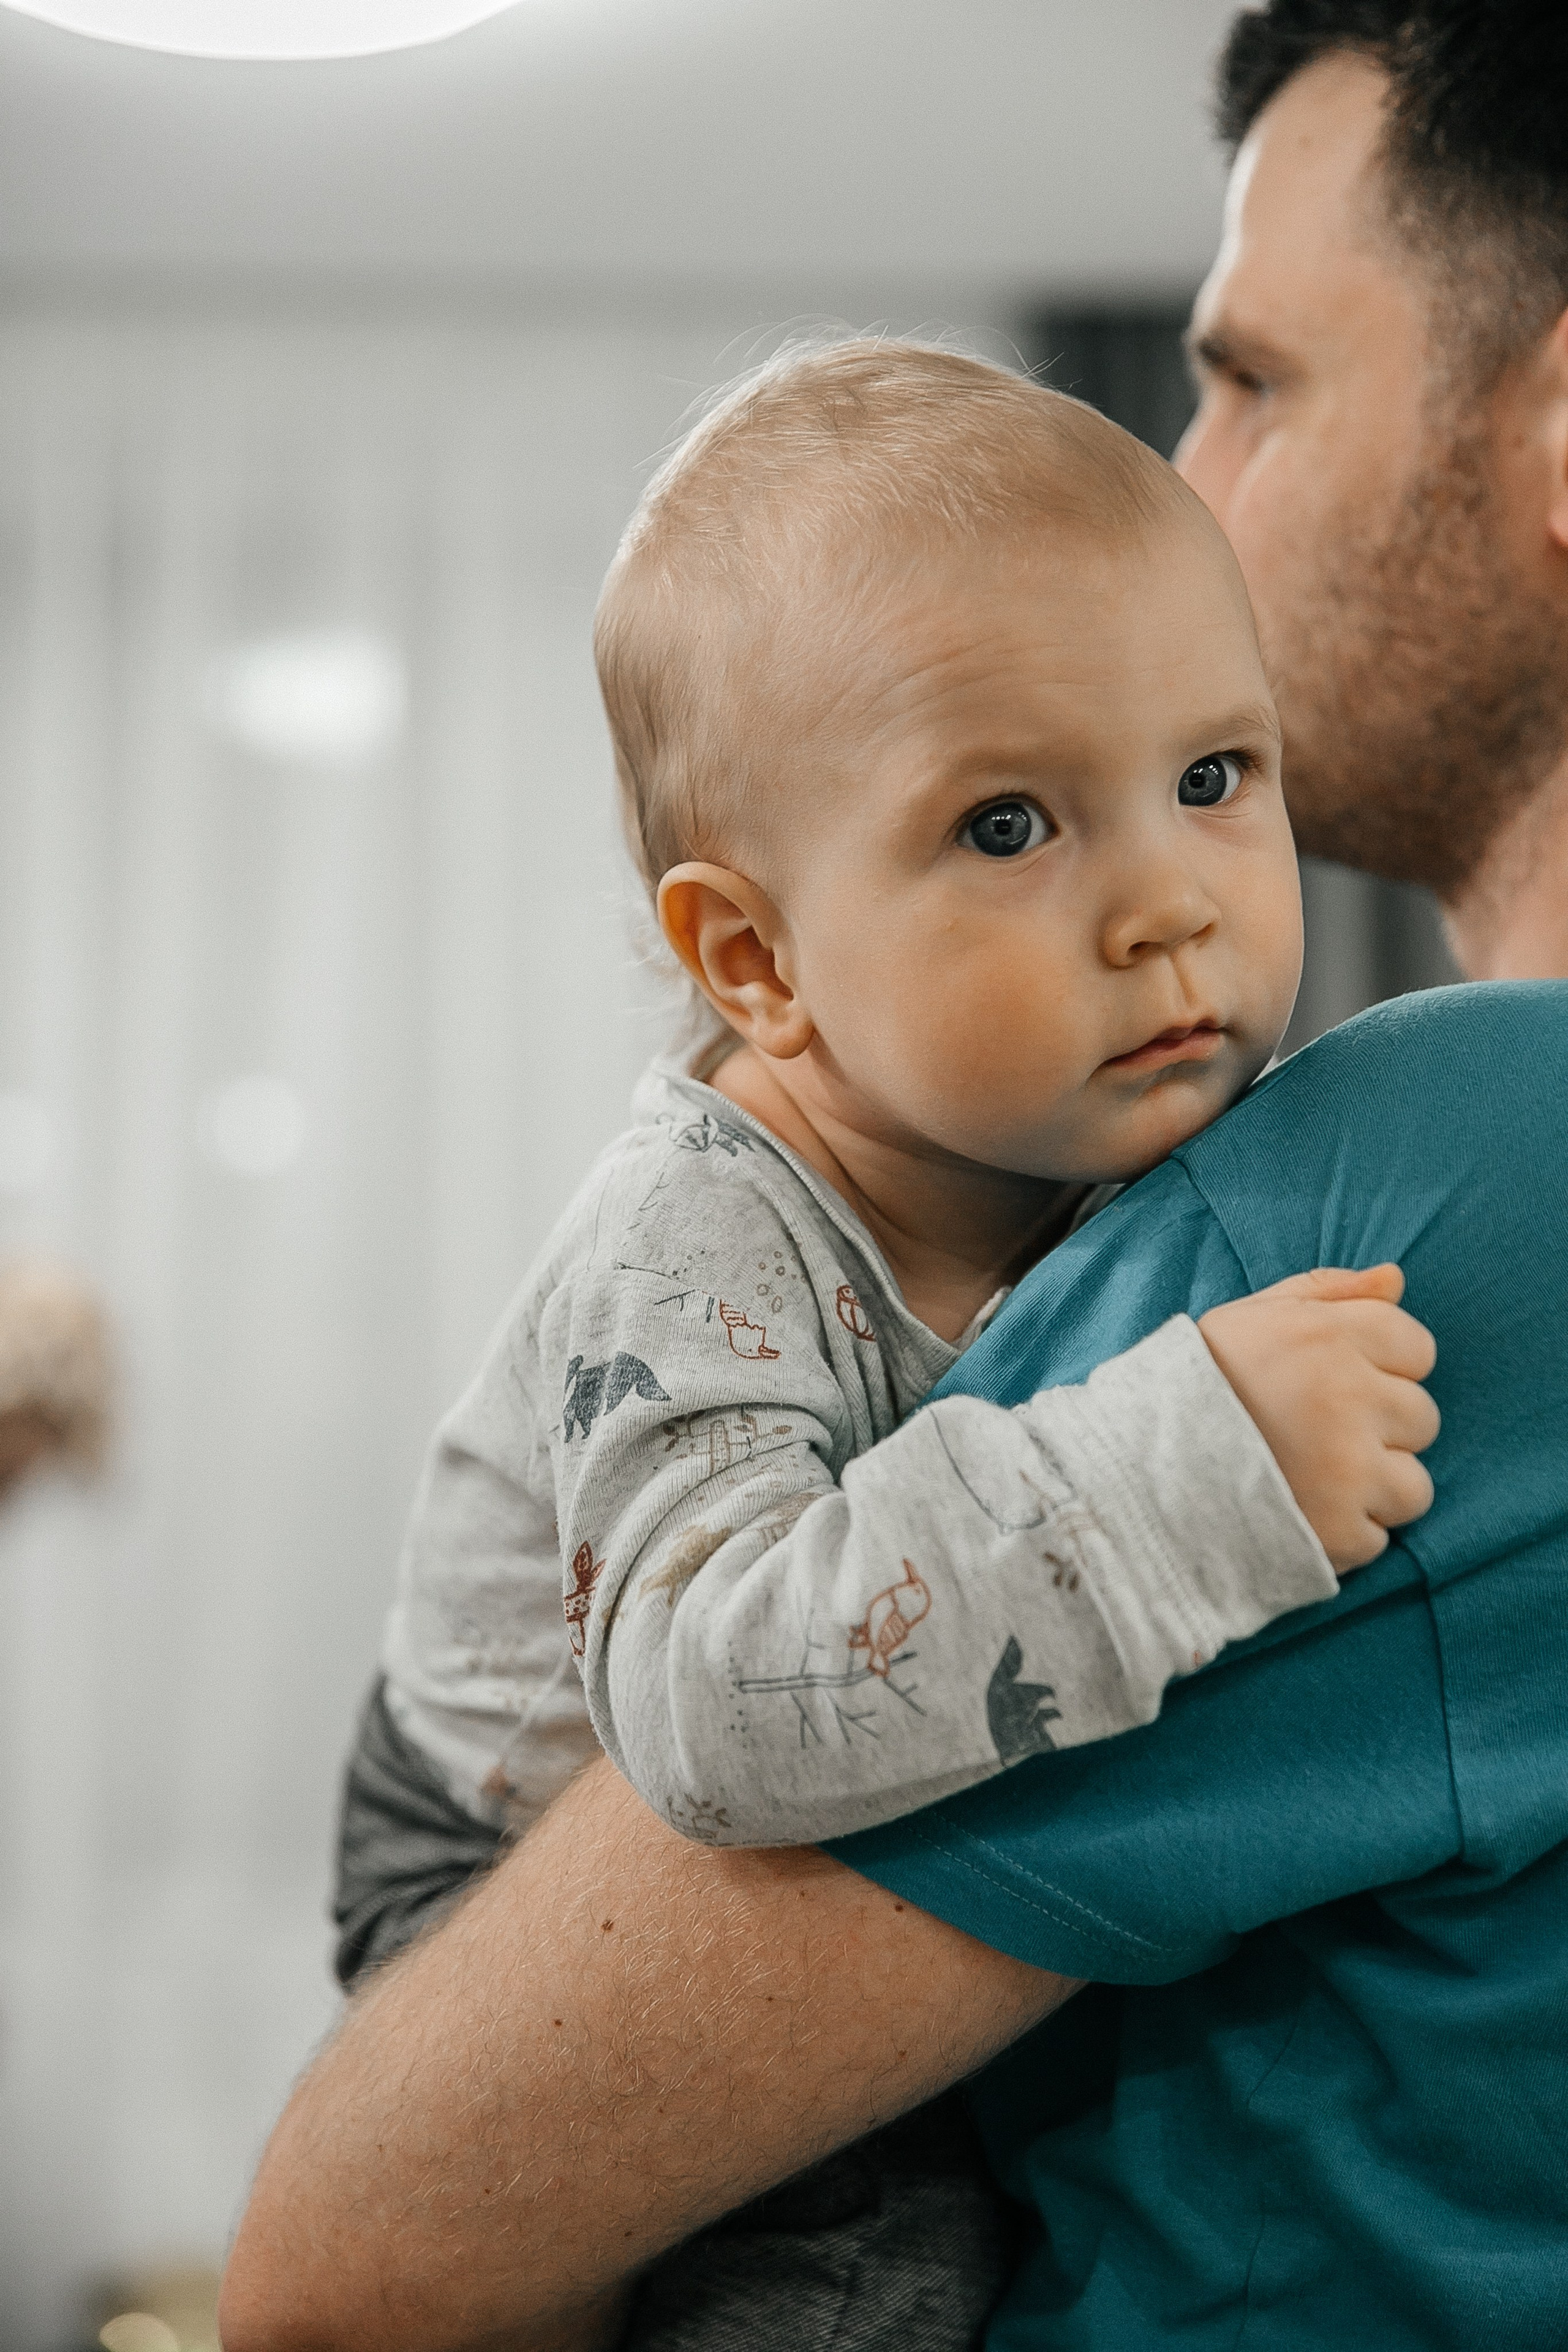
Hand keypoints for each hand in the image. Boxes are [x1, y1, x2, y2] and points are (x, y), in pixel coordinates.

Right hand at [1198, 1265, 1438, 1573]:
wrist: (1137, 1471)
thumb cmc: (1201, 1384)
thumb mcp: (1255, 1317)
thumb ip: (1329, 1290)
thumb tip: (1395, 1278)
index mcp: (1328, 1337)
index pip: (1417, 1347)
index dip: (1381, 1366)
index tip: (1335, 1383)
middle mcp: (1349, 1398)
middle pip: (1422, 1417)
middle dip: (1380, 1428)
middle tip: (1316, 1434)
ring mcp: (1349, 1469)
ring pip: (1413, 1484)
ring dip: (1374, 1488)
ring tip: (1313, 1481)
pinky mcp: (1341, 1531)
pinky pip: (1379, 1537)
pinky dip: (1346, 1533)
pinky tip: (1300, 1514)